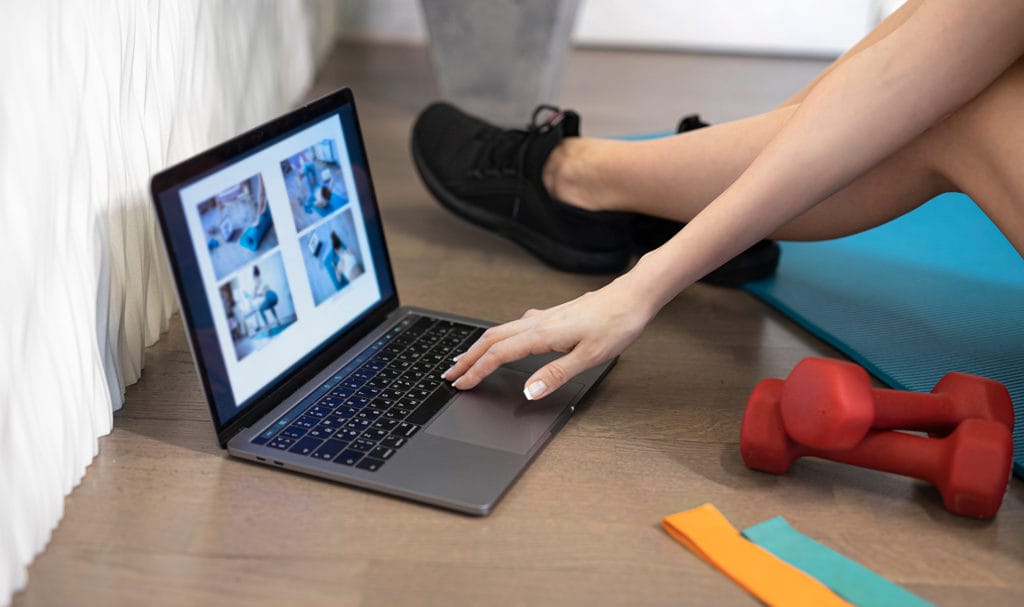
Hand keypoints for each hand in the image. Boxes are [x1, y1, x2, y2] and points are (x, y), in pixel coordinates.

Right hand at [441, 273, 656, 399]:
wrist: (632, 297)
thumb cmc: (616, 324)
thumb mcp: (589, 357)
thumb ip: (556, 375)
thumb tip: (528, 391)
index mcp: (542, 334)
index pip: (498, 354)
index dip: (477, 371)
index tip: (461, 384)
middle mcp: (538, 322)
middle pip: (491, 339)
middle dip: (468, 358)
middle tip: (450, 374)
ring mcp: (544, 317)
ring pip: (501, 331)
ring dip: (480, 347)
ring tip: (466, 359)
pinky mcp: (552, 316)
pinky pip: (514, 327)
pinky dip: (498, 338)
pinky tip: (503, 341)